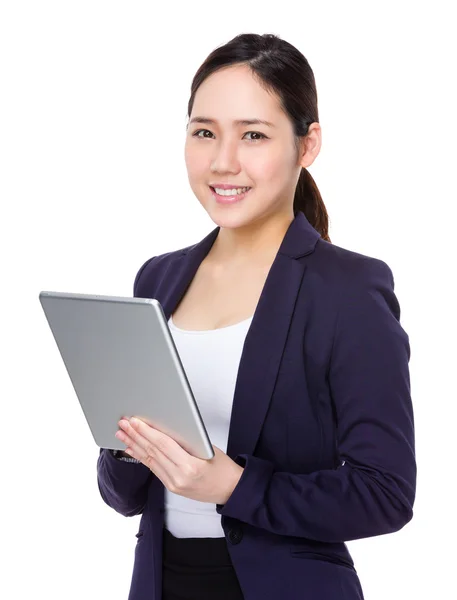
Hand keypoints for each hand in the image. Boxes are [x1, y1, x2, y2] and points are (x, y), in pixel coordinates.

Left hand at [115, 417, 243, 504]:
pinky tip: (132, 449)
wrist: (230, 490)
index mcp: (190, 466)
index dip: (147, 431)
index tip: (135, 421)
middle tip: (123, 423)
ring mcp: (173, 484)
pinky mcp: (171, 487)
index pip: (163, 445)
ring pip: (150, 460)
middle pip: (153, 452)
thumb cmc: (223, 467)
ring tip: (122, 434)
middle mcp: (178, 477)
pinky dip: (142, 457)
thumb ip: (186, 441)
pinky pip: (153, 469)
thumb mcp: (208, 448)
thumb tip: (163, 428)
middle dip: (136, 435)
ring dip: (134, 445)